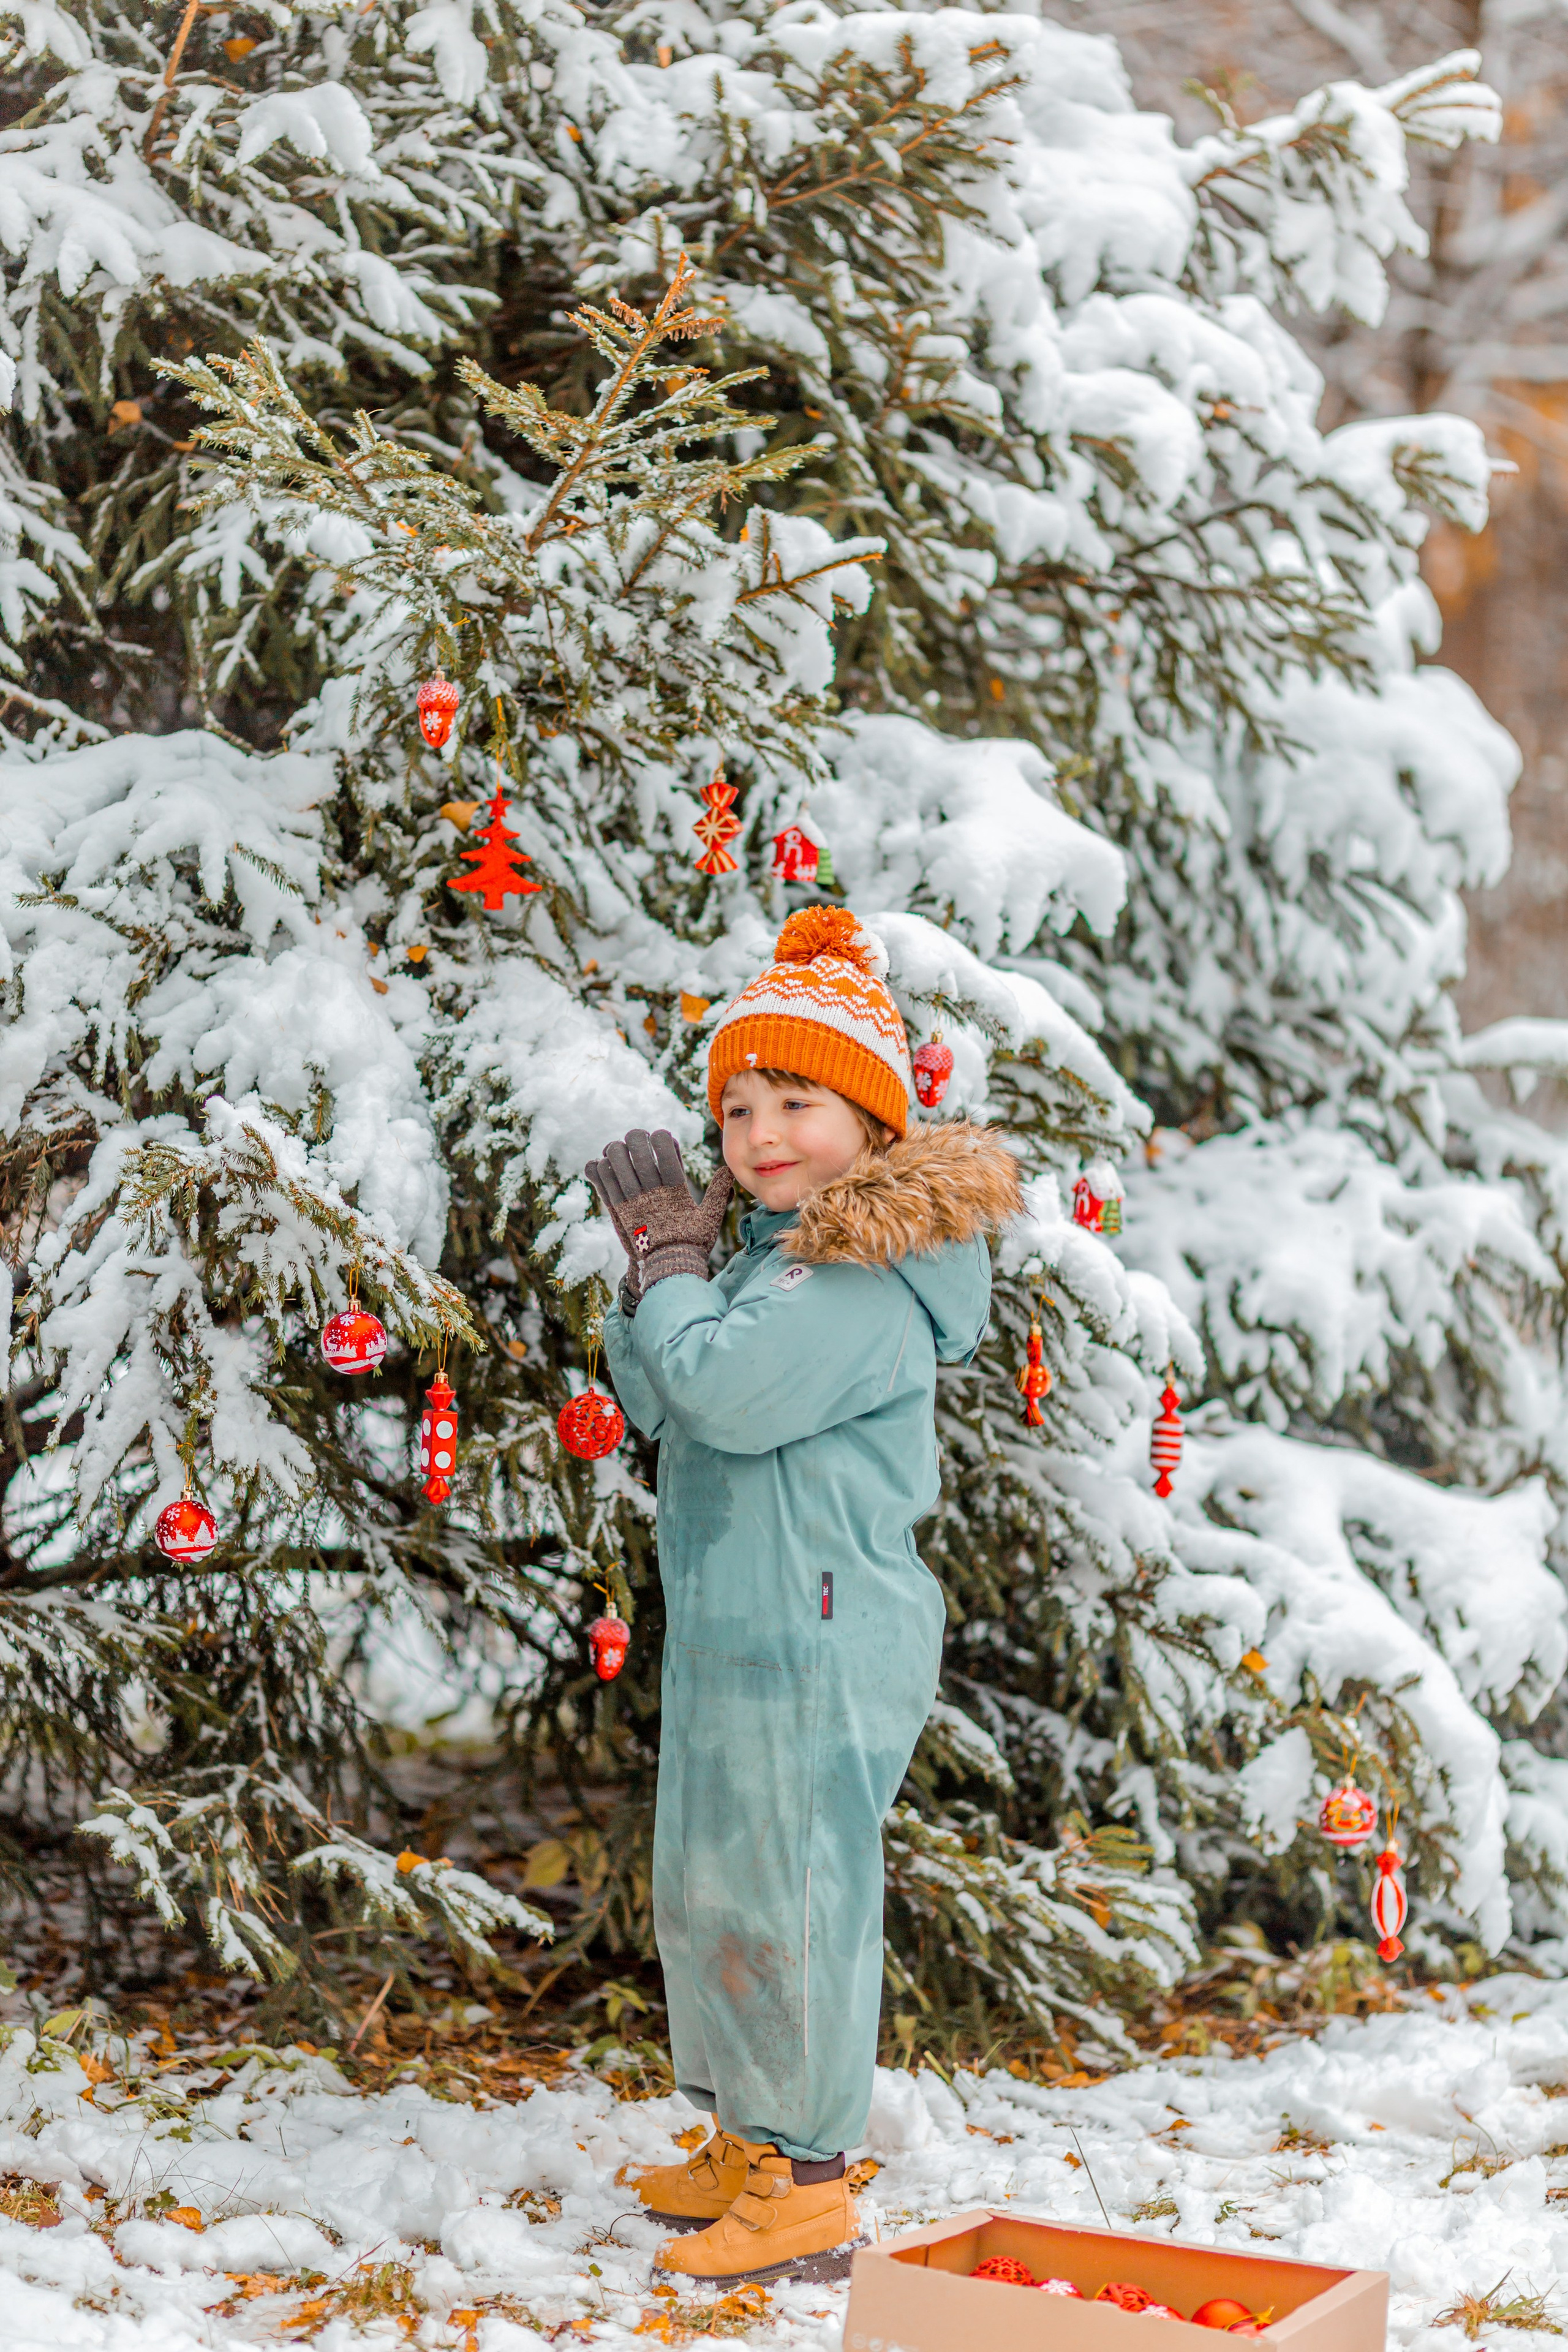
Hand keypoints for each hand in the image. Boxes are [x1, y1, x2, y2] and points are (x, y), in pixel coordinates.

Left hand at [586, 1130, 731, 1293]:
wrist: (666, 1268)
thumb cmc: (691, 1243)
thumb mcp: (710, 1217)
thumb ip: (718, 1191)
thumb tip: (729, 1169)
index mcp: (674, 1188)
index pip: (664, 1147)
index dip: (661, 1136)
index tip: (662, 1139)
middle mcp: (650, 1190)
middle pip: (636, 1147)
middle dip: (637, 1136)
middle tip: (638, 1140)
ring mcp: (630, 1198)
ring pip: (614, 1158)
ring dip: (616, 1149)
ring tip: (620, 1152)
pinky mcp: (615, 1207)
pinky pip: (599, 1178)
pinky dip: (598, 1167)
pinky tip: (604, 1166)